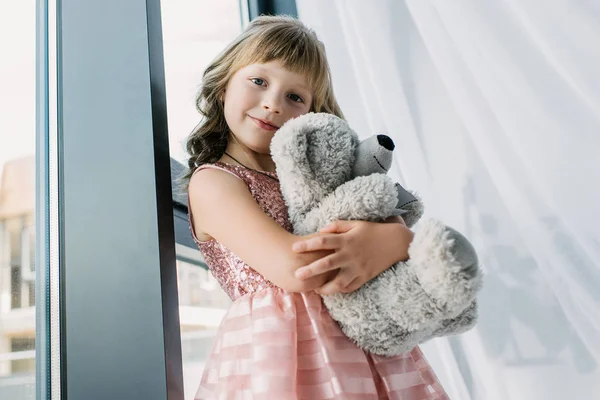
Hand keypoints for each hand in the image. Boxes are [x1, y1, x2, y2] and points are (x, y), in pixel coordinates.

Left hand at [292, 219, 413, 294]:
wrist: (396, 242)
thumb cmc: (373, 231)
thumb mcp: (356, 224)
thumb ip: (337, 226)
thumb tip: (320, 230)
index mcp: (347, 240)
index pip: (323, 242)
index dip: (308, 244)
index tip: (294, 248)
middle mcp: (350, 255)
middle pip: (327, 264)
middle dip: (311, 270)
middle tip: (296, 275)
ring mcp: (358, 268)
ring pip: (339, 282)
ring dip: (325, 288)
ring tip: (314, 291)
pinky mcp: (365, 277)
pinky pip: (351, 287)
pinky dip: (341, 290)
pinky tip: (331, 291)